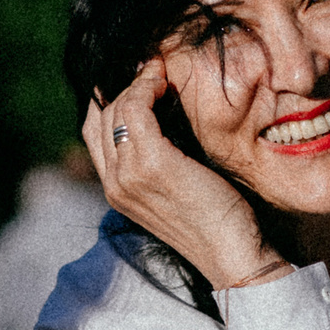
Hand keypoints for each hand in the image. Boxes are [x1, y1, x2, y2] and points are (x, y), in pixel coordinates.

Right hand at [79, 58, 278, 288]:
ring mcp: (129, 176)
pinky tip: (166, 81)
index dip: (113, 101)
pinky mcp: (152, 164)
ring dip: (138, 83)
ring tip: (160, 73)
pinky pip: (136, 109)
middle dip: (125, 87)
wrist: (235, 257)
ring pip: (117, 108)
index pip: (94, 132)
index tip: (143, 84)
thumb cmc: (218, 222)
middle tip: (154, 71)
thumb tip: (166, 118)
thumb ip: (163, 161)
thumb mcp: (181, 188)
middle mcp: (115, 184)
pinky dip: (147, 86)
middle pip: (101, 116)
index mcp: (117, 191)